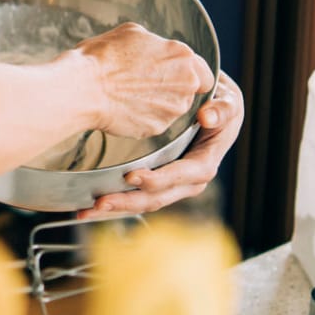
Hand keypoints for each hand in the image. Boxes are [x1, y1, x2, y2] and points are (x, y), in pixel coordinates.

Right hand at [77, 23, 214, 138]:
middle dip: (172, 88)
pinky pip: (155, 122)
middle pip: (189, 91)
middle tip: (144, 84)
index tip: (172, 75)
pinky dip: (143, 117)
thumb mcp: (131, 33)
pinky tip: (124, 107)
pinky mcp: (158, 127)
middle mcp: (186, 83)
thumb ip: (154, 43)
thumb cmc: (102, 57)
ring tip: (129, 95)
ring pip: (173, 107)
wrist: (84, 88)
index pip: (203, 72)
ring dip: (157, 103)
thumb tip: (154, 47)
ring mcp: (173, 108)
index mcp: (182, 56)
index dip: (187, 73)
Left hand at [78, 72, 245, 219]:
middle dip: (128, 201)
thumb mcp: (228, 103)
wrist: (213, 111)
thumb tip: (208, 116)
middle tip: (100, 202)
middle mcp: (188, 182)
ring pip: (143, 202)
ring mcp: (171, 185)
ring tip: (86, 210)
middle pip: (158, 197)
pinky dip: (114, 202)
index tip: (133, 177)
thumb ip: (222, 109)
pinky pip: (135, 196)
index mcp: (205, 164)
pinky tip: (89, 206)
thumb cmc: (220, 105)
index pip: (183, 175)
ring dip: (116, 208)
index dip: (159, 178)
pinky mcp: (157, 183)